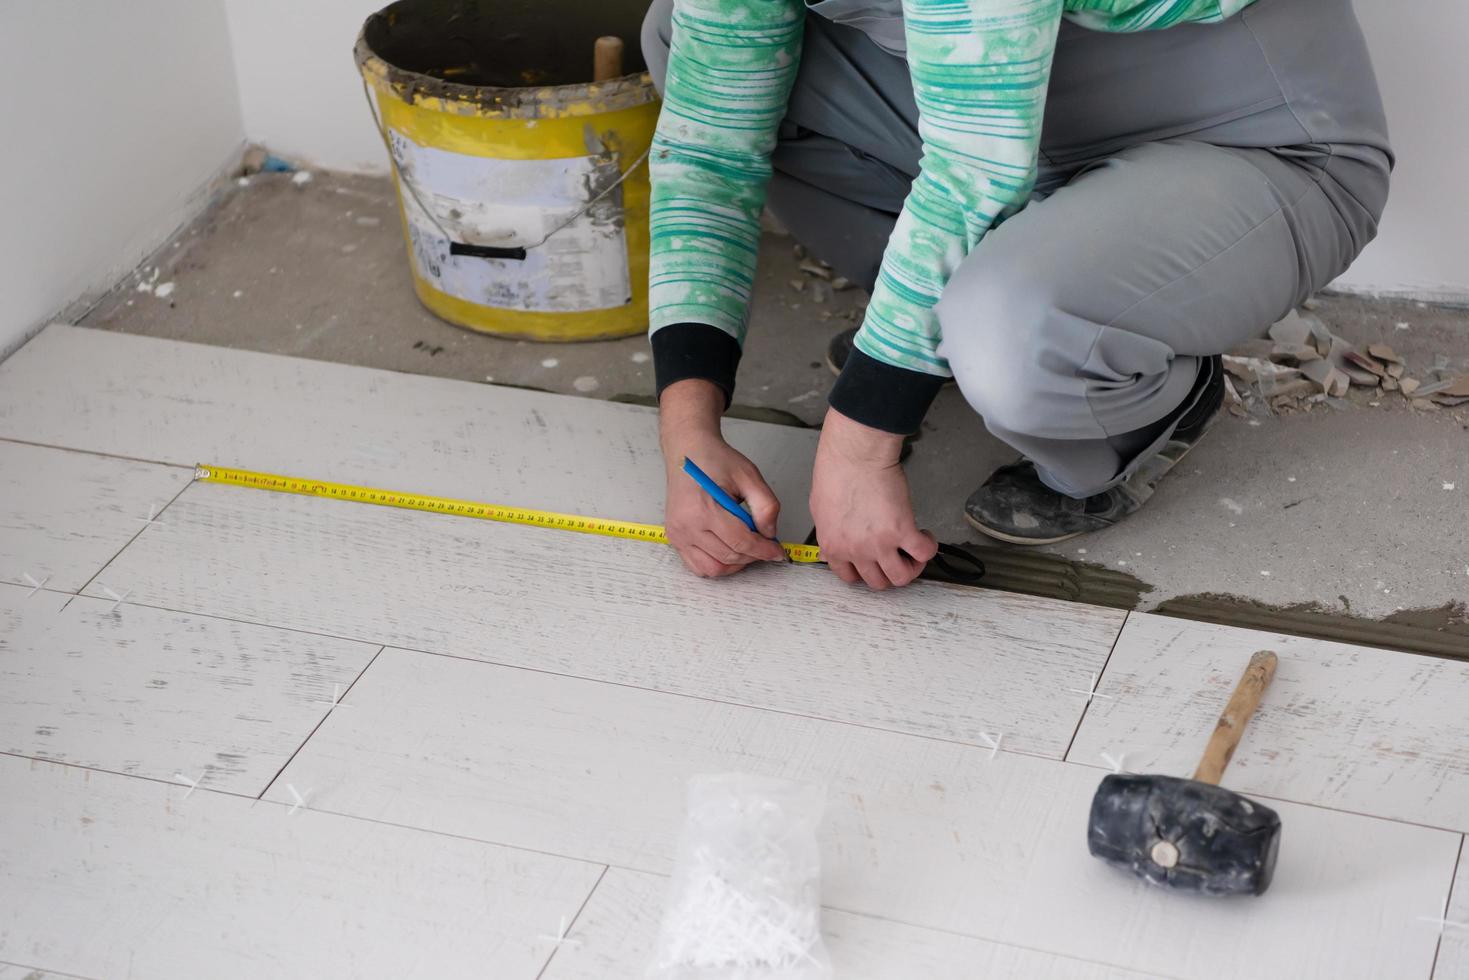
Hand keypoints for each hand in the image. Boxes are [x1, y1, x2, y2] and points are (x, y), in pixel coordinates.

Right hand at [659, 379, 785, 577]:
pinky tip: (729, 551)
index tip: (777, 551)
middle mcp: (686, 525)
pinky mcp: (675, 538)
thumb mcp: (749, 475)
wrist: (688, 451)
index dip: (764, 550)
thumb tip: (769, 534)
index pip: (740, 542)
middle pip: (729, 557)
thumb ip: (766, 506)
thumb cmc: (714, 460)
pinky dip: (717, 565)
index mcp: (703, 508)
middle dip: (753, 556)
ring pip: (713, 568)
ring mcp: (678, 534)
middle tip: (766, 546)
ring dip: (735, 564)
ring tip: (747, 548)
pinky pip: (698, 566)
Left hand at [810, 408, 936, 589]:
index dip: (865, 572)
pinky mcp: (902, 531)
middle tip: (897, 556)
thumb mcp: (821, 509)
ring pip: (901, 577)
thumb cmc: (836, 472)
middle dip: (889, 571)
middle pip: (878, 582)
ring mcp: (879, 544)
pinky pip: (924, 554)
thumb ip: (831, 530)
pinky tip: (925, 535)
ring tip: (913, 551)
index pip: (850, 578)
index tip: (874, 564)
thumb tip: (839, 537)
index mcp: (833, 546)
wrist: (854, 456)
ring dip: (911, 567)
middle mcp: (855, 551)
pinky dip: (929, 548)